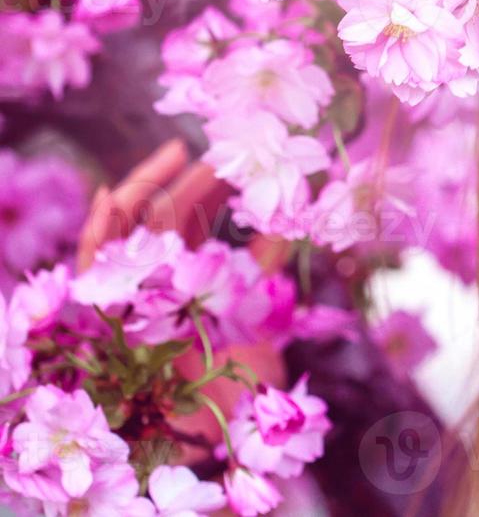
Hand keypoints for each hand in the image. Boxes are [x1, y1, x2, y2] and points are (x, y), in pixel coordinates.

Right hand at [78, 137, 288, 465]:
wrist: (228, 434)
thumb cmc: (248, 382)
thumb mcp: (265, 310)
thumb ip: (266, 262)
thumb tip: (287, 212)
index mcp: (188, 280)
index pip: (194, 219)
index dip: (212, 183)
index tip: (241, 152)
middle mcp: (155, 284)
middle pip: (165, 217)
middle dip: (191, 178)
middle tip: (223, 144)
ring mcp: (131, 297)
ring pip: (128, 230)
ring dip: (150, 187)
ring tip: (180, 151)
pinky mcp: (109, 317)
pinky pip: (90, 270)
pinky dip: (98, 232)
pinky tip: (114, 195)